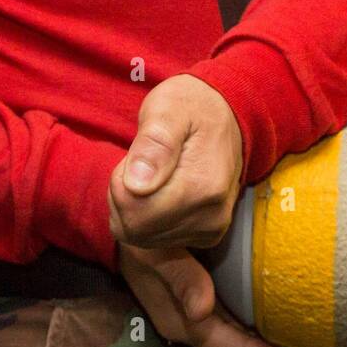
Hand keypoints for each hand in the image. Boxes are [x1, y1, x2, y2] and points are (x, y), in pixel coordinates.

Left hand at [108, 74, 242, 249]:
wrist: (226, 114)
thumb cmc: (190, 106)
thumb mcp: (168, 108)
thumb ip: (154, 143)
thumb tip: (137, 185)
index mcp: (203, 185)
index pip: (133, 211)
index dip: (121, 183)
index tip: (136, 156)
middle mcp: (211, 216)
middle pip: (135, 229)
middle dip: (124, 197)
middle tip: (140, 163)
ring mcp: (210, 229)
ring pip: (141, 237)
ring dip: (134, 207)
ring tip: (152, 173)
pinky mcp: (206, 235)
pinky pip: (155, 240)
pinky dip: (147, 217)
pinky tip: (160, 189)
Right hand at [118, 243, 319, 346]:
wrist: (123, 222)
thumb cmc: (139, 237)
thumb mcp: (154, 254)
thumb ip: (180, 279)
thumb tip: (203, 309)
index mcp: (184, 321)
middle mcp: (192, 323)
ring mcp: (196, 311)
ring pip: (240, 335)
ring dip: (271, 339)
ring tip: (309, 338)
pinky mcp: (200, 296)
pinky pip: (235, 316)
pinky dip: (258, 319)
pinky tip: (280, 311)